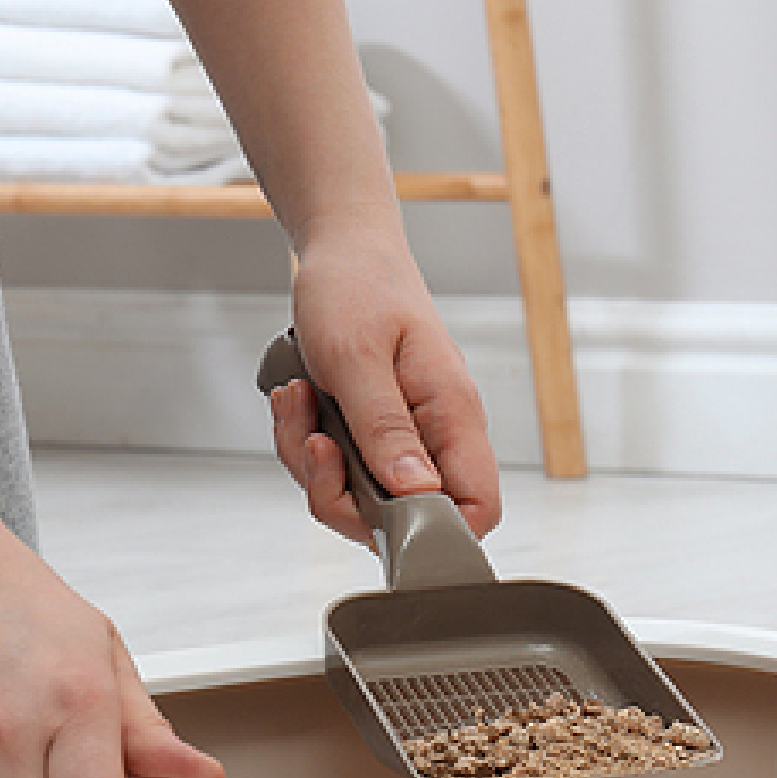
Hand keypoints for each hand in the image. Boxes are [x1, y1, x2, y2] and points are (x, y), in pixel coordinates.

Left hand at [267, 216, 501, 540]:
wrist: (340, 247)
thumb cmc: (358, 285)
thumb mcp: (358, 357)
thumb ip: (386, 429)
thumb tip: (416, 493)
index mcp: (453, 415)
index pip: (477, 507)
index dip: (434, 530)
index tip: (374, 509)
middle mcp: (435, 432)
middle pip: (406, 516)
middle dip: (341, 496)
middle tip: (316, 444)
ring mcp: (402, 434)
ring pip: (360, 496)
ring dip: (313, 463)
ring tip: (301, 403)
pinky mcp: (371, 430)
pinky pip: (337, 469)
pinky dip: (305, 443)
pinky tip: (299, 399)